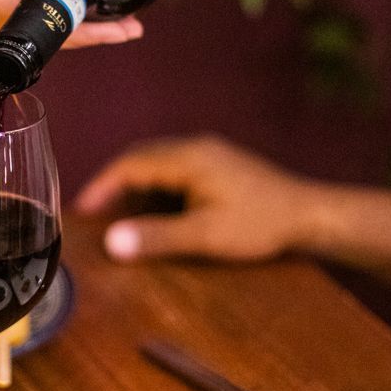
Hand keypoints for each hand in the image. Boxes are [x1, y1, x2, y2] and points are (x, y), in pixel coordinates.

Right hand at [0, 0, 143, 45]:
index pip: (35, 20)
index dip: (83, 27)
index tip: (122, 30)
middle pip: (32, 39)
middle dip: (80, 34)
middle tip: (126, 27)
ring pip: (15, 38)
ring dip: (54, 30)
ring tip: (96, 18)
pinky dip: (26, 21)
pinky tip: (49, 9)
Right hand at [74, 135, 315, 261]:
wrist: (310, 214)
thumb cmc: (259, 224)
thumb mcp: (205, 236)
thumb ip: (157, 238)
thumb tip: (111, 243)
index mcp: (188, 157)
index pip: (130, 165)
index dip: (101, 187)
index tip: (80, 210)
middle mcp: (195, 147)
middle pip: (141, 158)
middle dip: (113, 184)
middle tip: (92, 212)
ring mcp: (210, 153)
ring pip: (158, 163)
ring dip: (134, 184)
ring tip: (116, 212)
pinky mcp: (220, 164)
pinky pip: (175, 168)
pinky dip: (154, 186)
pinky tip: (154, 208)